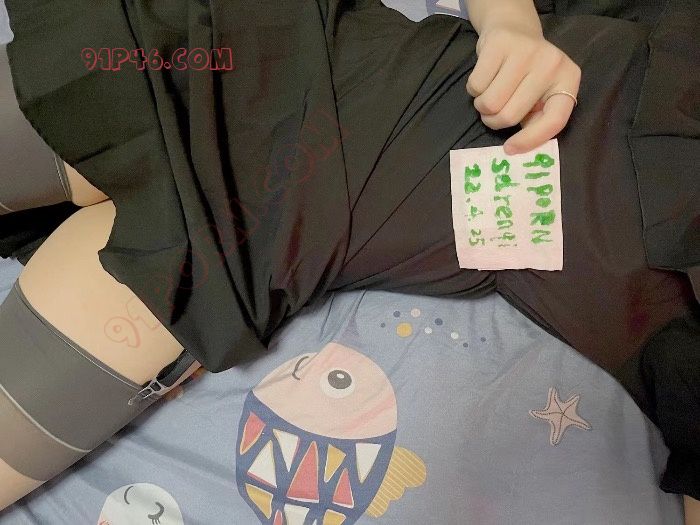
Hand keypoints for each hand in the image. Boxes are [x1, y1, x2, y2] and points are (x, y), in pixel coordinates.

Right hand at [466, 25, 580, 154]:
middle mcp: (551, 64)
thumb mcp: (540, 96)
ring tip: (489, 92)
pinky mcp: (500, 45)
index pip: (554, 120)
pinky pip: (476, 85)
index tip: (509, 149)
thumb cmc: (527, 73)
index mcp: (568, 80)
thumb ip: (536, 120)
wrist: (513, 29)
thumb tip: (517, 148)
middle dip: (494, 120)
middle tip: (493, 112)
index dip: (530, 140)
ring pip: (490, 103)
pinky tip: (484, 77)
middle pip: (511, 115)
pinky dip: (474, 89)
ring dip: (482, 105)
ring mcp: (526, 52)